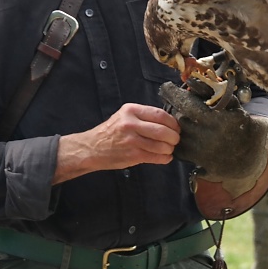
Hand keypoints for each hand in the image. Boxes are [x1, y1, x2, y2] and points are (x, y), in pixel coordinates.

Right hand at [52, 103, 179, 183]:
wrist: (91, 148)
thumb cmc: (110, 133)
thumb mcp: (124, 116)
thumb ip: (143, 117)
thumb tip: (169, 123)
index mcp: (131, 110)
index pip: (160, 114)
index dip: (172, 122)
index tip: (176, 127)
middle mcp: (131, 123)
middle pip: (163, 130)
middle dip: (174, 137)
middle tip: (175, 140)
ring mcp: (132, 140)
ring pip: (162, 145)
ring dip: (170, 149)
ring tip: (169, 149)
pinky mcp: (132, 155)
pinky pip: (156, 157)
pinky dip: (165, 158)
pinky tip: (165, 157)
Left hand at [159, 81, 267, 197]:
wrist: (247, 152)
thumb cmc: (237, 122)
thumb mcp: (230, 102)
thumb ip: (211, 90)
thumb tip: (190, 81)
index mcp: (215, 119)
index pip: (184, 102)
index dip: (172, 93)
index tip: (167, 87)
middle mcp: (205, 136)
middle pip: (176, 115)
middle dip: (173, 105)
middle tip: (174, 100)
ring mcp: (198, 150)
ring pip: (174, 130)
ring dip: (173, 120)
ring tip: (180, 114)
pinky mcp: (194, 160)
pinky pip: (176, 145)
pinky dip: (176, 136)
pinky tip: (183, 130)